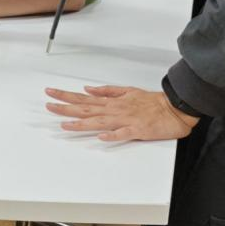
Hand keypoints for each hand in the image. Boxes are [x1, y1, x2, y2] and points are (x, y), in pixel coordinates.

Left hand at [44, 86, 198, 142]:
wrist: (176, 108)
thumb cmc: (152, 102)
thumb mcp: (128, 91)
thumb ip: (107, 91)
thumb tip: (88, 89)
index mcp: (113, 102)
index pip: (84, 98)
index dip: (66, 96)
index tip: (50, 93)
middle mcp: (116, 110)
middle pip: (87, 109)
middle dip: (66, 107)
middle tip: (48, 105)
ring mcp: (126, 120)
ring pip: (100, 121)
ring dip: (82, 123)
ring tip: (65, 124)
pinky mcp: (138, 130)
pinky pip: (124, 134)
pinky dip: (112, 135)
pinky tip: (101, 137)